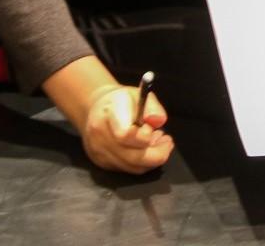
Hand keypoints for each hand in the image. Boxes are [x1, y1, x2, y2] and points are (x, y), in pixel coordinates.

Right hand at [42, 56, 173, 173]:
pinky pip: (128, 170)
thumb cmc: (122, 101)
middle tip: (167, 141)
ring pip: (133, 167)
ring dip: (152, 159)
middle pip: (133, 157)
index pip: (125, 135)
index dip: (145, 137)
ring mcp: (99, 152)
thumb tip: (158, 120)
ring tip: (158, 143)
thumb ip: (152, 107)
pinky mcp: (102, 163)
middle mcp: (100, 136)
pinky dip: (143, 163)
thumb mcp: (140, 94)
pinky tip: (148, 150)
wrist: (97, 109)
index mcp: (109, 114)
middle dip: (157, 153)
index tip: (152, 129)